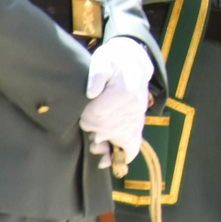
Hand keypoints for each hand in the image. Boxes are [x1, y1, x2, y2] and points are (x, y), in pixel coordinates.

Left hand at [79, 37, 153, 167]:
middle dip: (92, 130)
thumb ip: (96, 74)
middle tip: (86, 124)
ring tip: (94, 142)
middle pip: (105, 129)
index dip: (85, 117)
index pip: (97, 116)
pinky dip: (121, 156)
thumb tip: (91, 93)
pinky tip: (106, 161)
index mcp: (123, 93)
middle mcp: (133, 107)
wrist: (134, 61)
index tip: (82, 112)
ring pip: (119, 141)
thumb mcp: (103, 60)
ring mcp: (137, 117)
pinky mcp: (138, 124)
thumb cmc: (114, 61)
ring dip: (103, 145)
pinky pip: (133, 146)